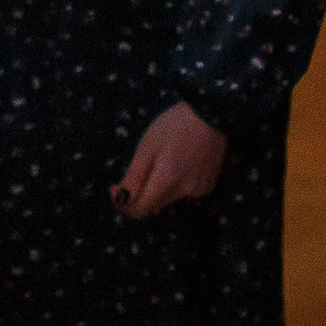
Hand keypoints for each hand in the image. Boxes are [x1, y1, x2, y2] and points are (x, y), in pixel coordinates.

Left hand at [112, 101, 226, 218]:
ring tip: (159, 160)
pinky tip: (177, 164)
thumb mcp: (146, 147)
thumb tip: (122, 199)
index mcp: (166, 182)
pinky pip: (184, 192)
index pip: (140, 210)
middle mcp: (184, 193)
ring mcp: (199, 191)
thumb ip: (133, 177)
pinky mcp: (209, 186)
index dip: (123, 204)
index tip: (115, 187)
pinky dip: (175, 185)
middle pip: (154, 205)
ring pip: (168, 198)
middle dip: (139, 194)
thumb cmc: (174, 126)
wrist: (211, 115)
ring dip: (157, 188)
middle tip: (134, 172)